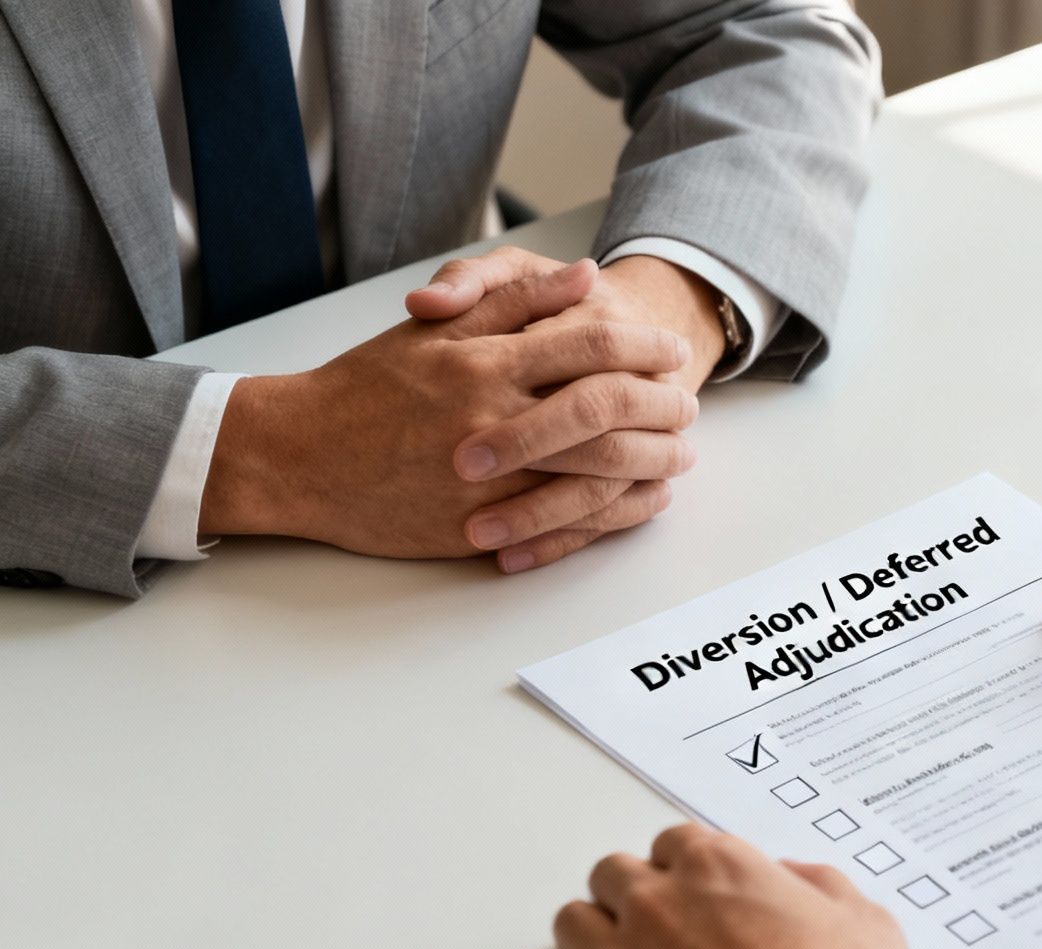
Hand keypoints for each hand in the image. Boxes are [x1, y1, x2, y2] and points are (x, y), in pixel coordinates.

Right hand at [202, 260, 696, 570]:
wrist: (299, 455)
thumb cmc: (369, 387)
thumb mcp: (436, 328)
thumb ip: (513, 299)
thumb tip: (585, 277)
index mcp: (485, 362)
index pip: (593, 347)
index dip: (645, 347)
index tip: (672, 350)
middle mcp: (493, 419)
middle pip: (610, 412)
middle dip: (664, 408)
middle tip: (690, 404)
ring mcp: (490, 480)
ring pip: (599, 472)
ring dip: (653, 463)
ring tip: (681, 453)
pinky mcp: (482, 527)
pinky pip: (569, 522)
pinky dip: (616, 512)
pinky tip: (643, 498)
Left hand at [550, 824, 914, 948]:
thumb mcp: (862, 919)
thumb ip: (818, 885)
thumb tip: (792, 879)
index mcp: (720, 868)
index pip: (673, 842)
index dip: (686, 867)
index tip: (694, 887)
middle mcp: (662, 904)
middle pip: (612, 874)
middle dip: (634, 893)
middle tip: (659, 921)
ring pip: (574, 922)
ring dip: (597, 933)